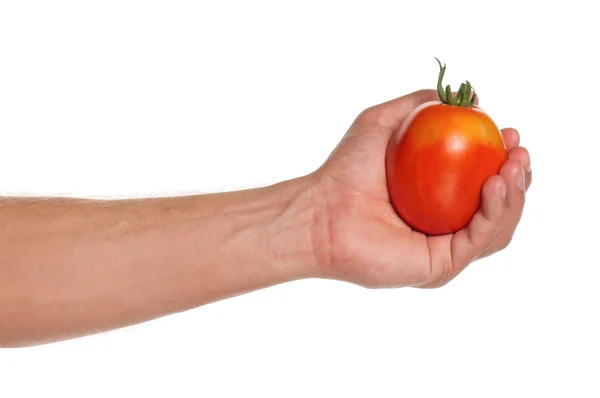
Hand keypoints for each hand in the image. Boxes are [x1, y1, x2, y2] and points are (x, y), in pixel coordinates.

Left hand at [311, 90, 531, 287]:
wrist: (321, 209)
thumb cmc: (346, 168)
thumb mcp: (384, 120)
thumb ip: (421, 104)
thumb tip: (471, 98)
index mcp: (436, 200)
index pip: (484, 184)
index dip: (505, 161)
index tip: (512, 135)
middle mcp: (443, 227)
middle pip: (499, 209)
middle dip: (518, 179)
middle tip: (519, 152)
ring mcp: (443, 250)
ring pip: (497, 228)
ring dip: (514, 197)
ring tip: (510, 168)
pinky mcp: (439, 267)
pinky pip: (478, 242)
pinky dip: (494, 214)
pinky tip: (494, 184)